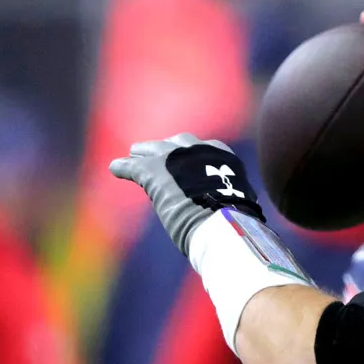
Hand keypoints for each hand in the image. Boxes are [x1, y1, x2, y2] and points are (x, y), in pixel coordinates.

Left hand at [109, 133, 265, 254]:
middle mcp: (200, 150)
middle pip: (180, 143)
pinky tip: (116, 168)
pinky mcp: (153, 170)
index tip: (189, 162)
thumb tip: (247, 218)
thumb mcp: (239, 205)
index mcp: (224, 157)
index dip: (195, 156)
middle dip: (169, 147)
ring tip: (134, 154)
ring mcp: (174, 157)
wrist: (221, 220)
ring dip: (143, 152)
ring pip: (154, 149)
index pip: (207, 150)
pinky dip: (124, 167)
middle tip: (159, 152)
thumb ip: (234, 202)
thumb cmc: (236, 221)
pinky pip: (134, 166)